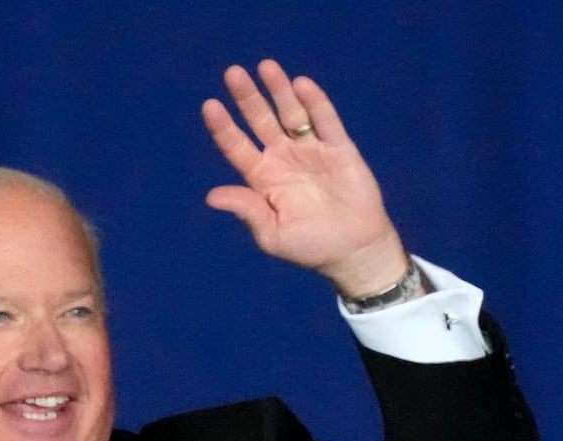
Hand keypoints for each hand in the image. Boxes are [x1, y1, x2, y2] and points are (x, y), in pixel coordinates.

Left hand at [202, 60, 410, 297]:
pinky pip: (325, 121)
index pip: (237, 147)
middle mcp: (283, 159)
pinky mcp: (339, 149)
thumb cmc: (309, 246)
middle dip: (247, 98)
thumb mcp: (271, 234)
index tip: (210, 106)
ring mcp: (311, 151)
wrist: (352, 251)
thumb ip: (246, 210)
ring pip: (291, 114)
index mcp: (263, 179)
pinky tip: (301, 85)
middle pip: (260, 121)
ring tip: (266, 67)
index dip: (223, 127)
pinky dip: (314, 102)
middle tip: (232, 74)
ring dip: (279, 91)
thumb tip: (211, 196)